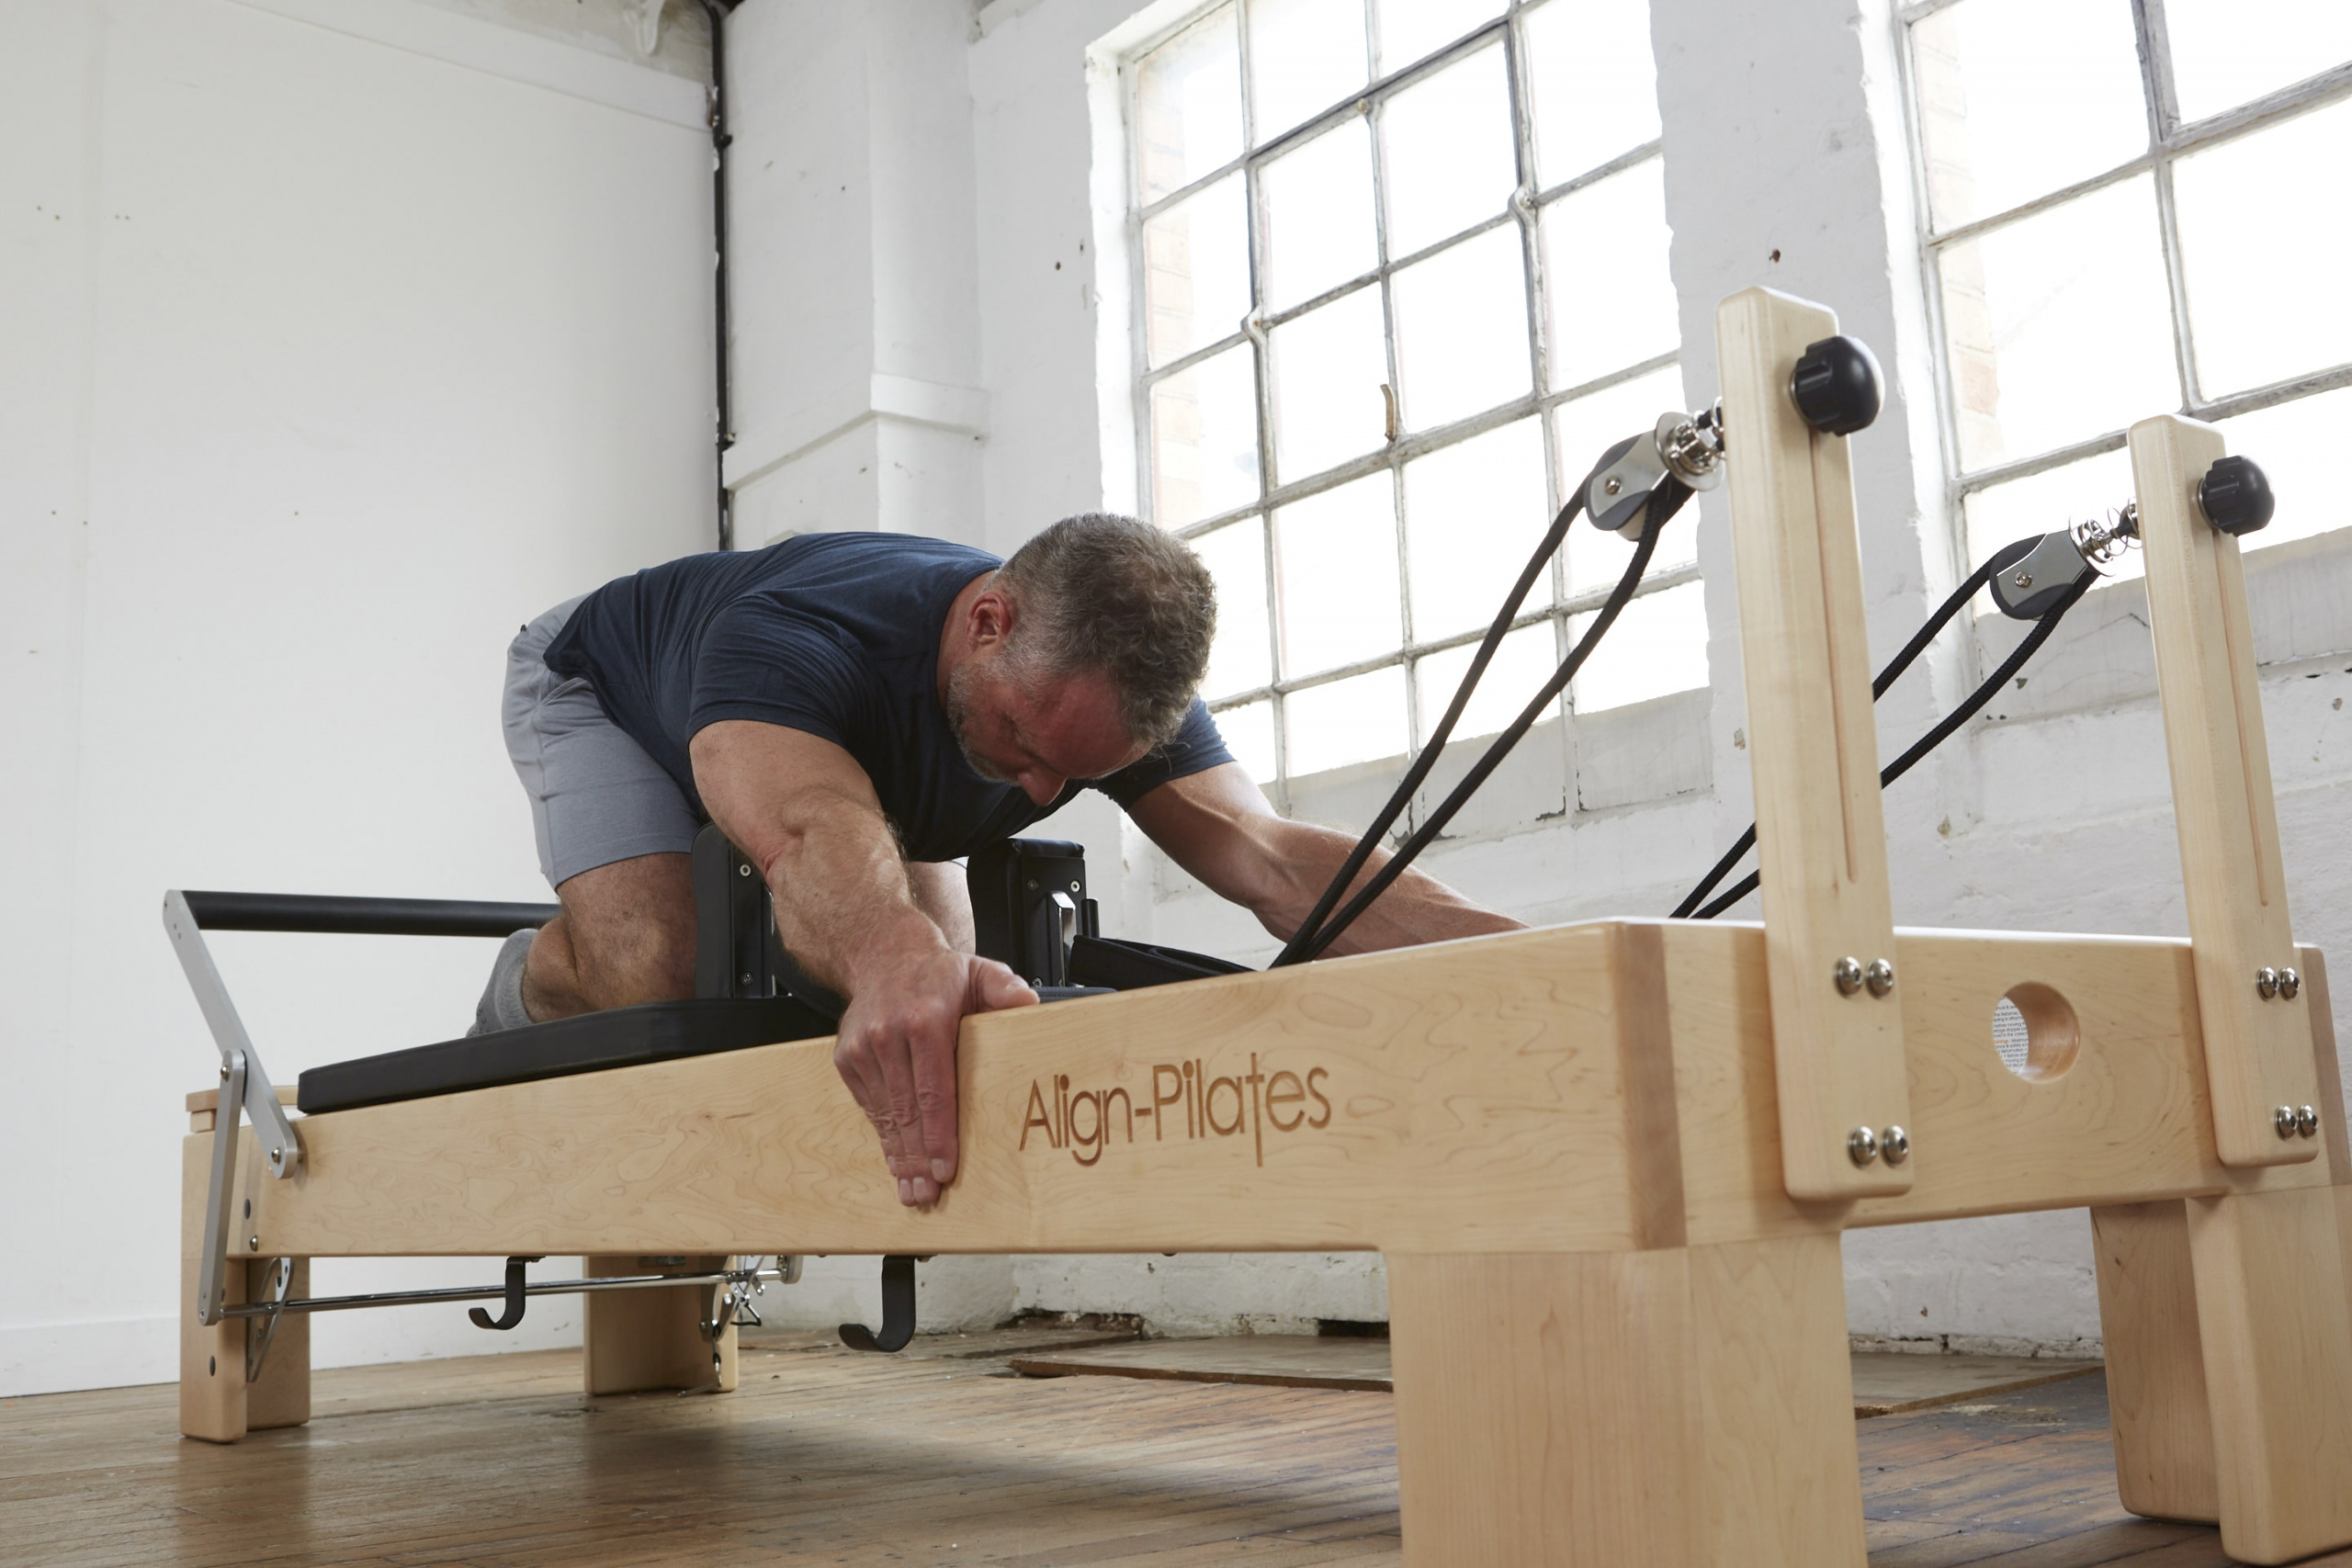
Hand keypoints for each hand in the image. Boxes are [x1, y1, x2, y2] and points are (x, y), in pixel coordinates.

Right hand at [832, 948, 1036, 1205]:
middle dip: (916, 1159)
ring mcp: (863, 1047)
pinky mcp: (847, 1058)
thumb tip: (1029, 1007)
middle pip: (906, 1110)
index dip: (938, 1135)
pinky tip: (894, 1159)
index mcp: (925, 1019)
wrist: (885, 956)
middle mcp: (888, 1034)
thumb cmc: (941, 974)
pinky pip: (869, 1105)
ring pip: (885, 1114)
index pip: (933, 1090)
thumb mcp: (982, 972)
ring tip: (910, 1190)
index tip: (944, 1168)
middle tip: (926, 1194)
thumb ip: (1006, 991)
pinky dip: (883, 1134)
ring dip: (897, 1156)